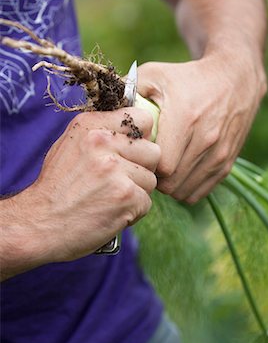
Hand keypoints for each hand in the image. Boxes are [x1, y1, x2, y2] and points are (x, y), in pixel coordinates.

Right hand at [9, 108, 159, 266]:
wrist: (39, 224)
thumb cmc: (56, 187)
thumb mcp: (70, 146)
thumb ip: (102, 133)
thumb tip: (137, 130)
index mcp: (91, 126)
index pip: (142, 119)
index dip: (140, 138)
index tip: (129, 152)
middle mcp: (104, 143)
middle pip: (153, 152)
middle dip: (141, 169)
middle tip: (118, 181)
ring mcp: (115, 170)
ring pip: (151, 179)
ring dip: (136, 192)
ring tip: (110, 198)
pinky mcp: (125, 196)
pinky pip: (146, 202)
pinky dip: (132, 212)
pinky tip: (110, 212)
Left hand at [137, 49, 266, 202]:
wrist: (234, 80)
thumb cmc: (187, 77)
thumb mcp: (154, 75)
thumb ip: (127, 92)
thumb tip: (101, 110)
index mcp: (185, 119)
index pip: (160, 165)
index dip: (145, 164)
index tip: (138, 154)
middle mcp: (206, 140)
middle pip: (170, 183)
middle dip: (154, 178)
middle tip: (146, 164)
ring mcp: (219, 154)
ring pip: (183, 191)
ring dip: (168, 185)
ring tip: (161, 167)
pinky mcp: (227, 164)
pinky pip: (198, 193)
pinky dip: (184, 188)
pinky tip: (177, 172)